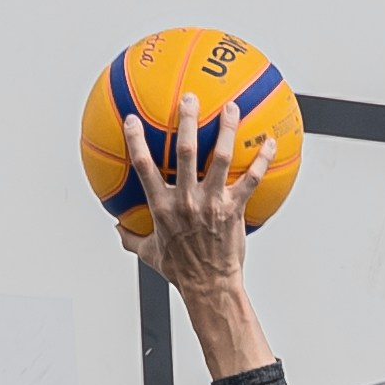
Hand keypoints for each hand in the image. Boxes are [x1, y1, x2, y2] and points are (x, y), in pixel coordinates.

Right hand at [124, 90, 271, 298]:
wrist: (209, 287)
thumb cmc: (179, 272)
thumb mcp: (149, 255)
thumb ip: (131, 238)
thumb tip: (116, 228)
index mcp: (162, 207)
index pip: (144, 167)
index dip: (136, 141)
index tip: (132, 119)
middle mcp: (187, 200)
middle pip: (184, 151)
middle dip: (187, 120)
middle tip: (190, 97)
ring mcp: (212, 203)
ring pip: (219, 158)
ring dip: (226, 129)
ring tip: (232, 107)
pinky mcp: (234, 210)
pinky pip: (251, 179)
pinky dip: (261, 159)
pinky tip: (268, 142)